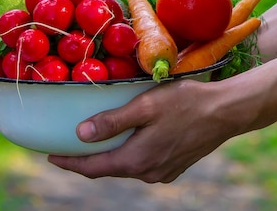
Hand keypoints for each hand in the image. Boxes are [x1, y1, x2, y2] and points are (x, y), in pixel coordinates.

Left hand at [48, 79, 241, 182]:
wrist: (226, 112)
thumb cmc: (186, 103)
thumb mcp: (145, 106)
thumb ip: (113, 121)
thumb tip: (81, 135)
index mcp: (136, 160)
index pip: (93, 167)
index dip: (70, 162)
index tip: (50, 156)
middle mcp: (148, 172)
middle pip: (108, 168)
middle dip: (86, 159)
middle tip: (67, 147)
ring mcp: (162, 172)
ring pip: (125, 166)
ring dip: (108, 156)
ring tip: (92, 142)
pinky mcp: (174, 166)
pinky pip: (142, 163)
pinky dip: (127, 154)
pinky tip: (125, 141)